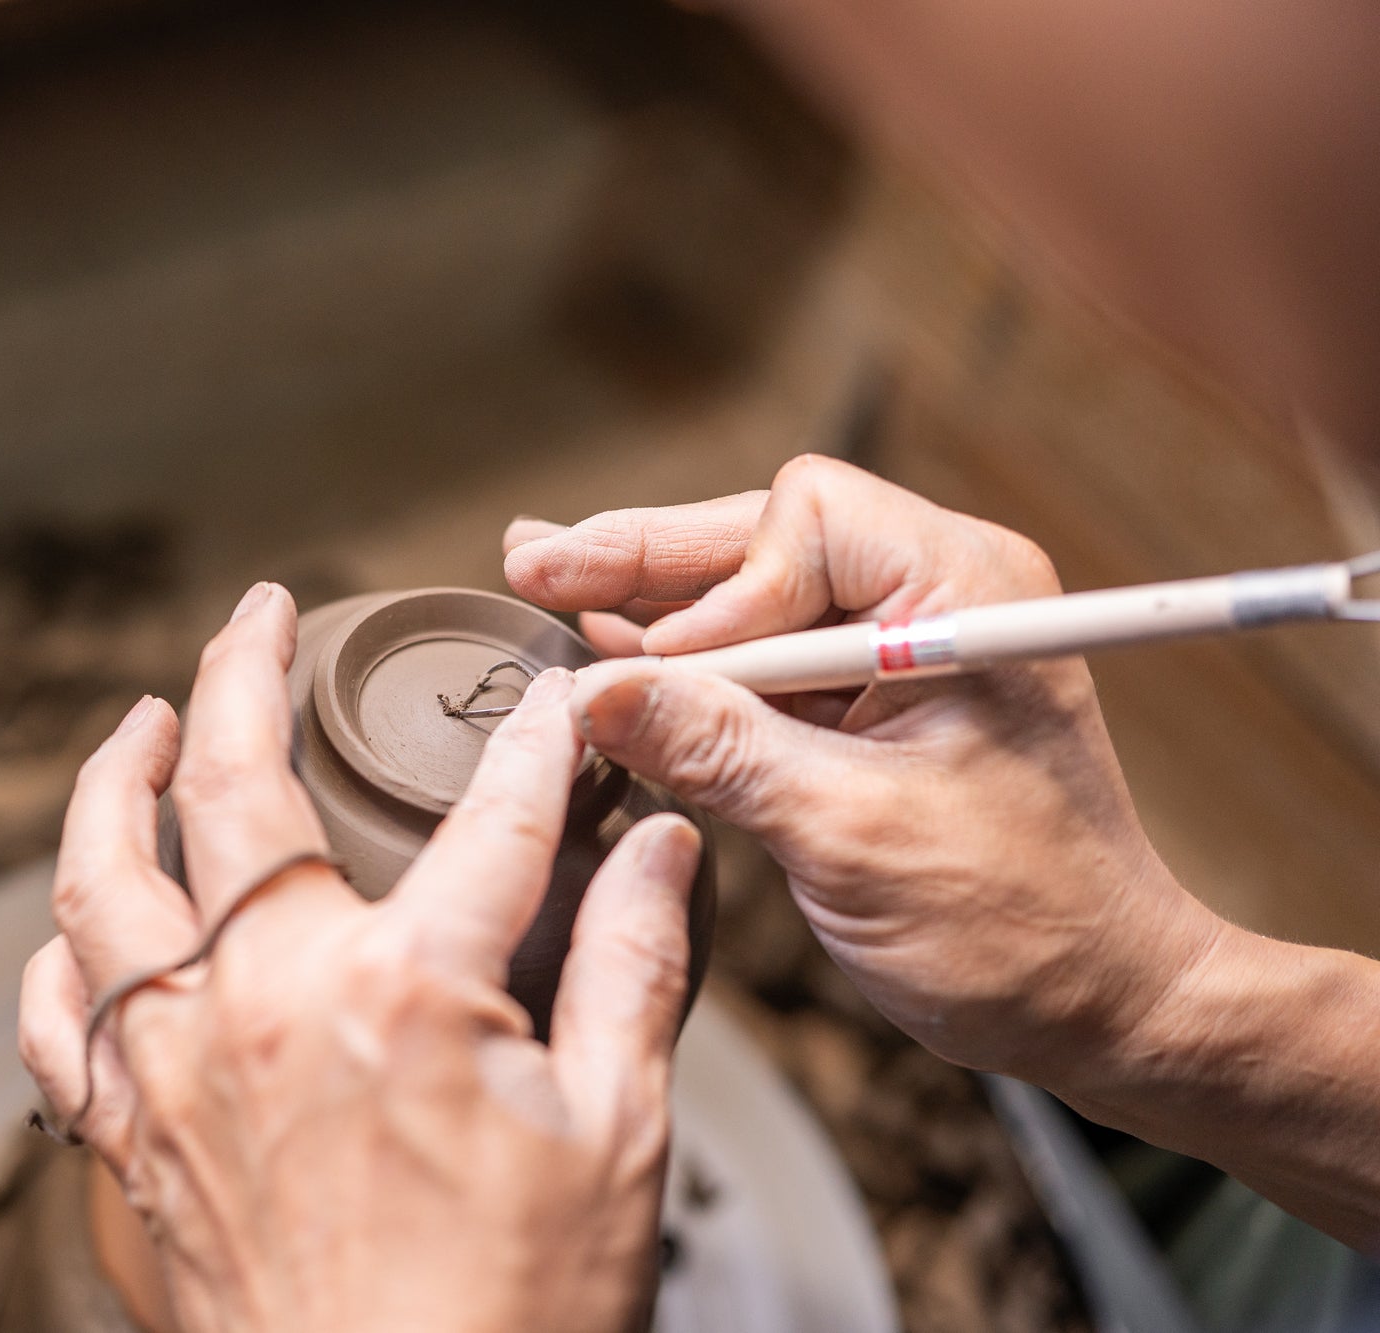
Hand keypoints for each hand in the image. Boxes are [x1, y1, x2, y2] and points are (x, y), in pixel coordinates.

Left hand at [18, 582, 702, 1332]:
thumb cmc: (511, 1318)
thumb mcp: (617, 1138)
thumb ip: (636, 972)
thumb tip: (664, 852)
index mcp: (404, 994)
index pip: (486, 817)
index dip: (530, 743)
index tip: (550, 702)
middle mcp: (264, 1007)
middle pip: (233, 790)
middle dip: (241, 673)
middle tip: (256, 616)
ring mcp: (176, 1072)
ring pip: (99, 882)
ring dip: (112, 781)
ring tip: (141, 725)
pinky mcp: (131, 1144)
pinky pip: (55, 1021)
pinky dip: (55, 955)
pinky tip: (77, 924)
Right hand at [504, 456, 1225, 1086]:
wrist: (1099, 1005)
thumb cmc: (1017, 927)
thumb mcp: (850, 834)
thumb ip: (720, 751)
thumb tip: (592, 691)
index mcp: (964, 594)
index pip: (804, 521)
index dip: (719, 591)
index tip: (668, 675)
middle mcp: (936, 597)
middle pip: (761, 540)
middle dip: (648, 560)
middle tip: (534, 558)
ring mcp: (905, 650)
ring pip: (753, 595)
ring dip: (654, 605)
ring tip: (547, 582)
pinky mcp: (876, 706)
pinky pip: (767, 662)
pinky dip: (689, 666)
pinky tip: (610, 650)